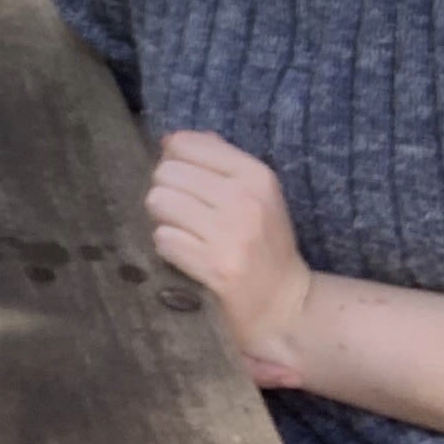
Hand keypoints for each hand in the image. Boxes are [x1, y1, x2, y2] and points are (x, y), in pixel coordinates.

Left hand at [146, 131, 314, 388]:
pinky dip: (168, 247)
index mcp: (257, 175)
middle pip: (165, 173)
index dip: (174, 162)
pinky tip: (188, 256)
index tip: (187, 184)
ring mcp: (230, 234)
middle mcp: (245, 199)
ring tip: (185, 234)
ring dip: (164, 220)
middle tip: (185, 215)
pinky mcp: (215, 267)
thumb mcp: (255, 194)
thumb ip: (217, 160)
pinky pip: (163, 239)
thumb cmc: (263, 244)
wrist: (285, 305)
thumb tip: (170, 138)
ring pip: (159, 202)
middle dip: (166, 193)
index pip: (185, 144)